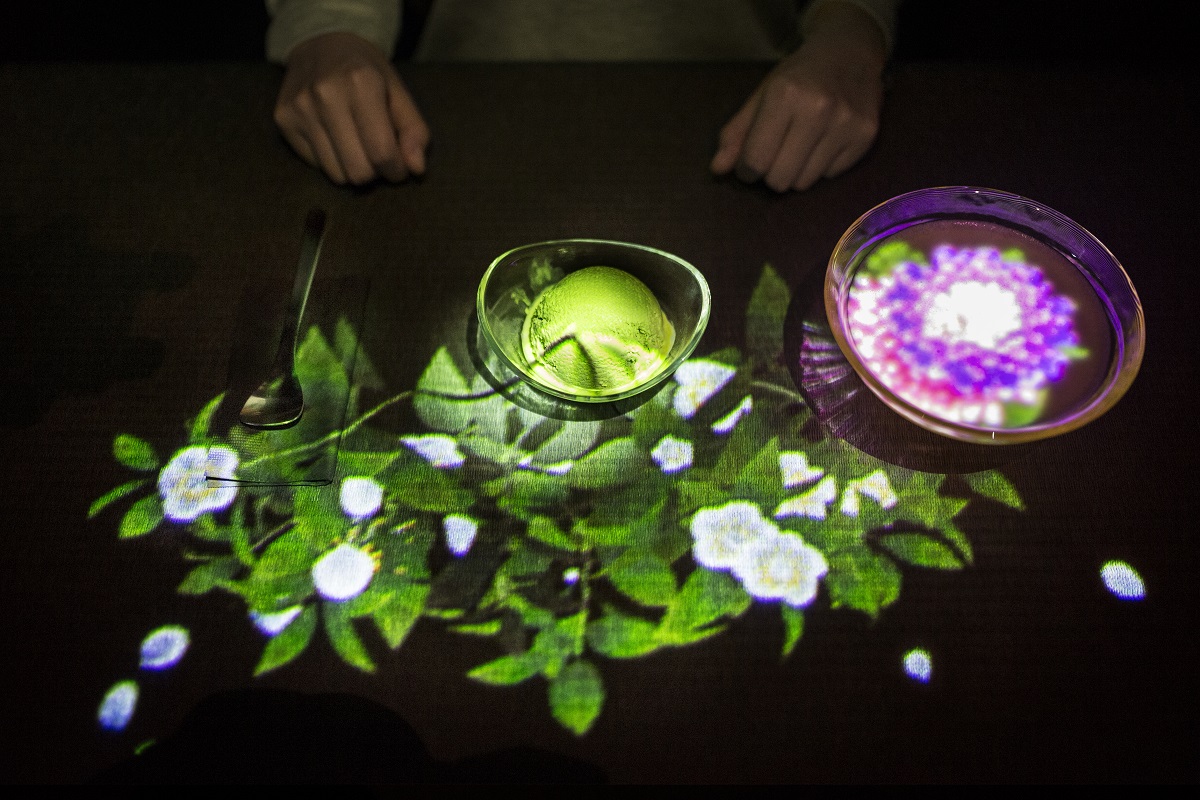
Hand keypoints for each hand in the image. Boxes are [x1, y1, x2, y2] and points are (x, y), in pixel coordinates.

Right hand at [274, 32, 429, 184]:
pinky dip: (331, 161)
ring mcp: (300, 108)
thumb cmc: (367, 73)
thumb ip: (414, 131)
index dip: (397, 169)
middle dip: (375, 173)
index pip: (382, 152)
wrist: (320, 43)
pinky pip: (316, 166)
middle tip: (378, 157)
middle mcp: (326, 94)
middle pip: (358, 171)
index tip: (400, 166)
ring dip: (353, 169)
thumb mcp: (398, 93)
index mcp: (362, 83)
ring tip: (357, 146)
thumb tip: (416, 170)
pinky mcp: (283, 119)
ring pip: (336, 175)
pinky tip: (334, 138)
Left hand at [711, 3, 886, 191]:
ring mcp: (846, 124)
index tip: (749, 164)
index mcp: (785, 95)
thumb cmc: (799, 76)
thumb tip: (718, 169)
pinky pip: (830, 176)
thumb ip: (738, 132)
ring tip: (800, 146)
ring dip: (796, 172)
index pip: (755, 160)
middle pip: (780, 179)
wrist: (850, 53)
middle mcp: (819, 109)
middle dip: (771, 174)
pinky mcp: (866, 137)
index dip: (747, 169)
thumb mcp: (762, 95)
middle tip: (775, 155)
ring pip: (805, 183)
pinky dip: (821, 166)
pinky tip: (823, 142)